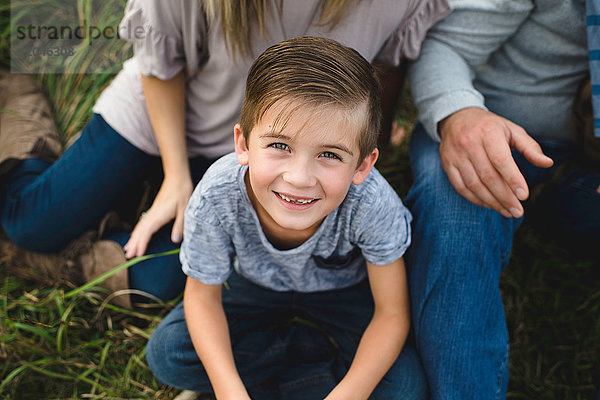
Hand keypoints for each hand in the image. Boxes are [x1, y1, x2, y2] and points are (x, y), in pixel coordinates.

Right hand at [123, 175, 192, 257]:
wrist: (177, 178)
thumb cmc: (182, 192)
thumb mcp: (185, 209)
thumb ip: (180, 225)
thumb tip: (175, 240)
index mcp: (160, 215)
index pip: (147, 232)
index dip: (142, 243)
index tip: (138, 254)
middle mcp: (153, 214)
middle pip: (140, 231)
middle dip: (134, 244)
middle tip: (127, 256)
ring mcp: (152, 212)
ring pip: (140, 227)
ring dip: (133, 238)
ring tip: (127, 249)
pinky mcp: (154, 210)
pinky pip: (143, 223)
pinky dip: (137, 232)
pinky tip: (135, 236)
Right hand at [438, 107, 552, 217]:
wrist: (456, 119)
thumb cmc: (490, 127)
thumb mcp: (512, 130)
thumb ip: (530, 147)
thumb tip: (547, 163)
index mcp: (488, 132)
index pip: (501, 160)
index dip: (513, 179)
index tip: (524, 196)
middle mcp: (469, 144)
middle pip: (488, 176)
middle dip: (504, 197)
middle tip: (518, 211)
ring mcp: (456, 155)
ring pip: (474, 184)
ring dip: (491, 201)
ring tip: (506, 211)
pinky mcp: (448, 164)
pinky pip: (461, 187)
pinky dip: (475, 199)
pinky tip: (489, 204)